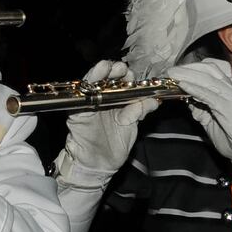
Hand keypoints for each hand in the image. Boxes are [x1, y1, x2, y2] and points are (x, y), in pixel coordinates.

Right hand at [55, 60, 152, 189]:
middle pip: (108, 79)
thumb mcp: (131, 127)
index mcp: (118, 102)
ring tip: (107, 67)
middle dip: (115, 71)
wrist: (99, 165)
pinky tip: (93, 78)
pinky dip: (86, 84)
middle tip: (122, 70)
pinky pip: (81, 95)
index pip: (123, 84)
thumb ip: (139, 112)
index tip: (133, 76)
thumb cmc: (114, 146)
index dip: (128, 78)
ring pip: (93, 82)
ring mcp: (90, 103)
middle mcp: (104, 99)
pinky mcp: (77, 110)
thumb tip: (153, 100)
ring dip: (100, 72)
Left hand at [165, 59, 231, 165]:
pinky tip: (183, 86)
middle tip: (171, 72)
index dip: (193, 68)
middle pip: (209, 70)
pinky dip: (195, 89)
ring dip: (188, 76)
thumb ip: (201, 110)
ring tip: (173, 76)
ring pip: (208, 80)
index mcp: (229, 91)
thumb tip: (188, 101)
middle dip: (187, 69)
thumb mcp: (212, 121)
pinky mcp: (229, 108)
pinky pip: (209, 95)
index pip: (212, 70)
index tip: (176, 72)